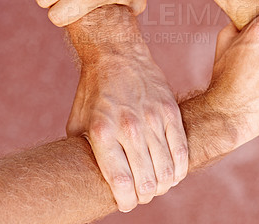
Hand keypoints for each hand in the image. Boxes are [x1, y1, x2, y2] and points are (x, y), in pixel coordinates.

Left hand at [66, 37, 187, 211]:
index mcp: (102, 132)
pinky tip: (174, 171)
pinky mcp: (170, 110)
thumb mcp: (77, 122)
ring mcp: (153, 118)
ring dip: (163, 184)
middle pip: (147, 181)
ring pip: (167, 169)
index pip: (121, 182)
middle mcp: (129, 127)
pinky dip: (179, 167)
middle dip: (145, 196)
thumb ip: (82, 152)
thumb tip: (89, 176)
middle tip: (143, 193)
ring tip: (158, 183)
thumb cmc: (94, 90)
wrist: (116, 55)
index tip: (126, 202)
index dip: (125, 201)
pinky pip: (181, 149)